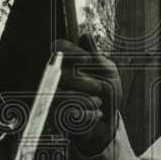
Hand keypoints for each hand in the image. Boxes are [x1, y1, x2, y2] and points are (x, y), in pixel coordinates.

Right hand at [52, 33, 121, 156]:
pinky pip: (73, 115)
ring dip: (91, 100)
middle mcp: (54, 79)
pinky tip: (96, 115)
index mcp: (66, 63)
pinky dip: (91, 116)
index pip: (58, 48)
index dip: (73, 51)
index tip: (88, 60)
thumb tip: (85, 37)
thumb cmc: (105, 94)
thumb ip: (97, 57)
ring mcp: (52, 99)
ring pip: (67, 96)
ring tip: (98, 103)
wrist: (106, 122)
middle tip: (100, 88)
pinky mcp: (56, 119)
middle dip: (89, 82)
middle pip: (63, 73)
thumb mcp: (108, 72)